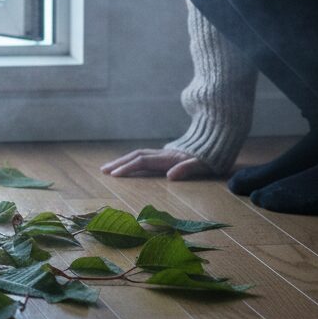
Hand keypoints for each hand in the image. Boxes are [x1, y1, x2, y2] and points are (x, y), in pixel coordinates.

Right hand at [100, 147, 214, 179]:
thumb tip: (170, 176)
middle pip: (136, 156)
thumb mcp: (202, 165)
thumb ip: (187, 169)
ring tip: (109, 168)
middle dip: (119, 163)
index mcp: (168, 158)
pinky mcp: (164, 154)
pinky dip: (131, 160)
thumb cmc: (209, 159)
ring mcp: (162, 153)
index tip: (114, 175)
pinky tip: (126, 165)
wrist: (214, 142)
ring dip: (122, 160)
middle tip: (103, 170)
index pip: (142, 162)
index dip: (128, 167)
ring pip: (137, 155)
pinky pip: (143, 156)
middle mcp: (162, 153)